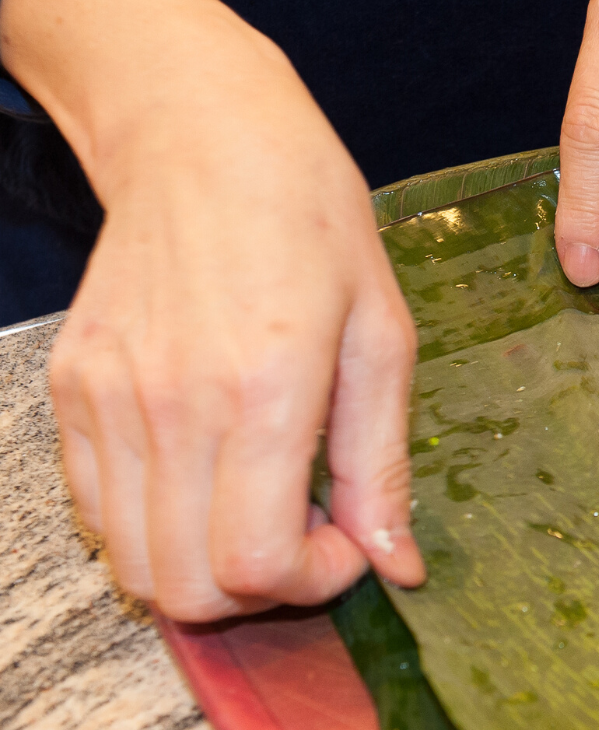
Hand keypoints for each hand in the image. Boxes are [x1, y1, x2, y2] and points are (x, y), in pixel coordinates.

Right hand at [1, 0, 424, 620]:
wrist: (203, 139)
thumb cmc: (314, 224)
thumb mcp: (383, 337)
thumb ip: (384, 464)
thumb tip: (397, 567)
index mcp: (264, 391)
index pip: (258, 565)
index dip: (313, 582)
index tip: (348, 540)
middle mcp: (171, 407)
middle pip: (187, 590)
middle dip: (261, 590)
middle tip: (307, 531)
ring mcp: (107, 401)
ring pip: (133, 566)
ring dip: (204, 569)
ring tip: (259, 502)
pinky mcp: (70, 391)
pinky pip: (95, 514)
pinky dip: (153, 529)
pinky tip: (207, 475)